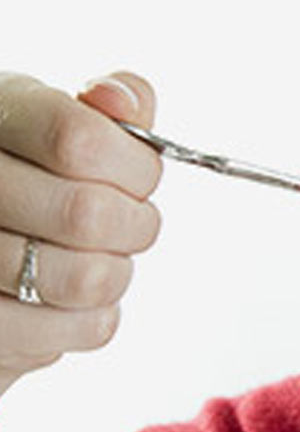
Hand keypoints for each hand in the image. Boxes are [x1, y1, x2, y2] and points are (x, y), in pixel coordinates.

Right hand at [0, 72, 161, 395]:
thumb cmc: (26, 183)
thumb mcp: (56, 127)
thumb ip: (101, 113)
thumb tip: (124, 100)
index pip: (78, 139)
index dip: (135, 166)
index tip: (140, 176)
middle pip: (88, 214)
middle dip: (134, 225)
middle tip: (127, 224)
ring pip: (87, 278)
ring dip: (116, 273)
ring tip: (97, 259)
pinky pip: (78, 330)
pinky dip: (94, 318)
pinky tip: (69, 299)